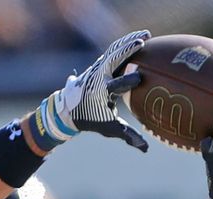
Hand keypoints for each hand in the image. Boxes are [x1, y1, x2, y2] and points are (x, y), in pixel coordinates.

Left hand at [34, 30, 150, 151]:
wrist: (67, 110)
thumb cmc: (90, 119)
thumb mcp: (108, 128)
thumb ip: (127, 136)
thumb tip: (145, 149)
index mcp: (100, 93)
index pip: (115, 86)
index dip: (127, 82)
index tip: (139, 79)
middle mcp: (97, 78)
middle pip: (112, 61)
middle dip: (126, 52)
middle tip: (144, 43)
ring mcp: (97, 68)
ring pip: (113, 52)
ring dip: (128, 42)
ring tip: (146, 35)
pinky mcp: (99, 64)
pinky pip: (112, 50)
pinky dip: (124, 43)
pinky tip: (138, 37)